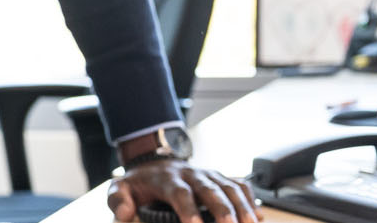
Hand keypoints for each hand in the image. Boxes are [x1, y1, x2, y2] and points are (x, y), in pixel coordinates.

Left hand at [107, 159, 262, 222]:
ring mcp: (210, 175)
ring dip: (243, 208)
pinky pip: (240, 187)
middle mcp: (194, 174)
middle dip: (223, 210)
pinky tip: (258, 217)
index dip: (189, 210)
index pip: (180, 193)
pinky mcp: (222, 178)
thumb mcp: (121, 187)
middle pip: (212, 190)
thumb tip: (124, 215)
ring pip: (231, 188)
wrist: (156, 159)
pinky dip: (251, 201)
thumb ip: (118, 200)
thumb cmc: (142, 181)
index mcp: (169, 178)